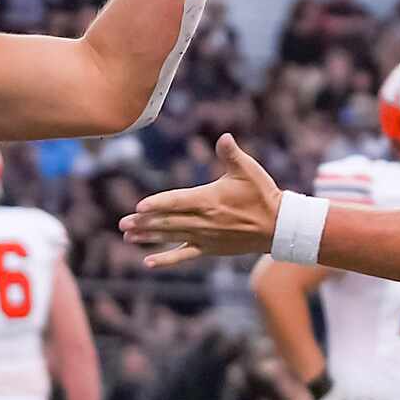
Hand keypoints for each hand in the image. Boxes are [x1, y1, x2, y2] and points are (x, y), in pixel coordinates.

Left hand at [123, 133, 285, 267]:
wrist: (277, 226)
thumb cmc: (262, 194)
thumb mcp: (248, 170)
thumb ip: (231, 154)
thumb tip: (224, 137)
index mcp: (209, 199)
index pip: (177, 202)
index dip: (157, 204)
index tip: (138, 207)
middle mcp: (204, 220)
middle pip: (168, 221)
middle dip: (144, 223)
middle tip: (122, 223)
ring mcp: (205, 237)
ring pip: (171, 237)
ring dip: (148, 237)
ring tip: (127, 236)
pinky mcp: (209, 249)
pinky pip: (183, 256)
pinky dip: (165, 260)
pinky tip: (147, 262)